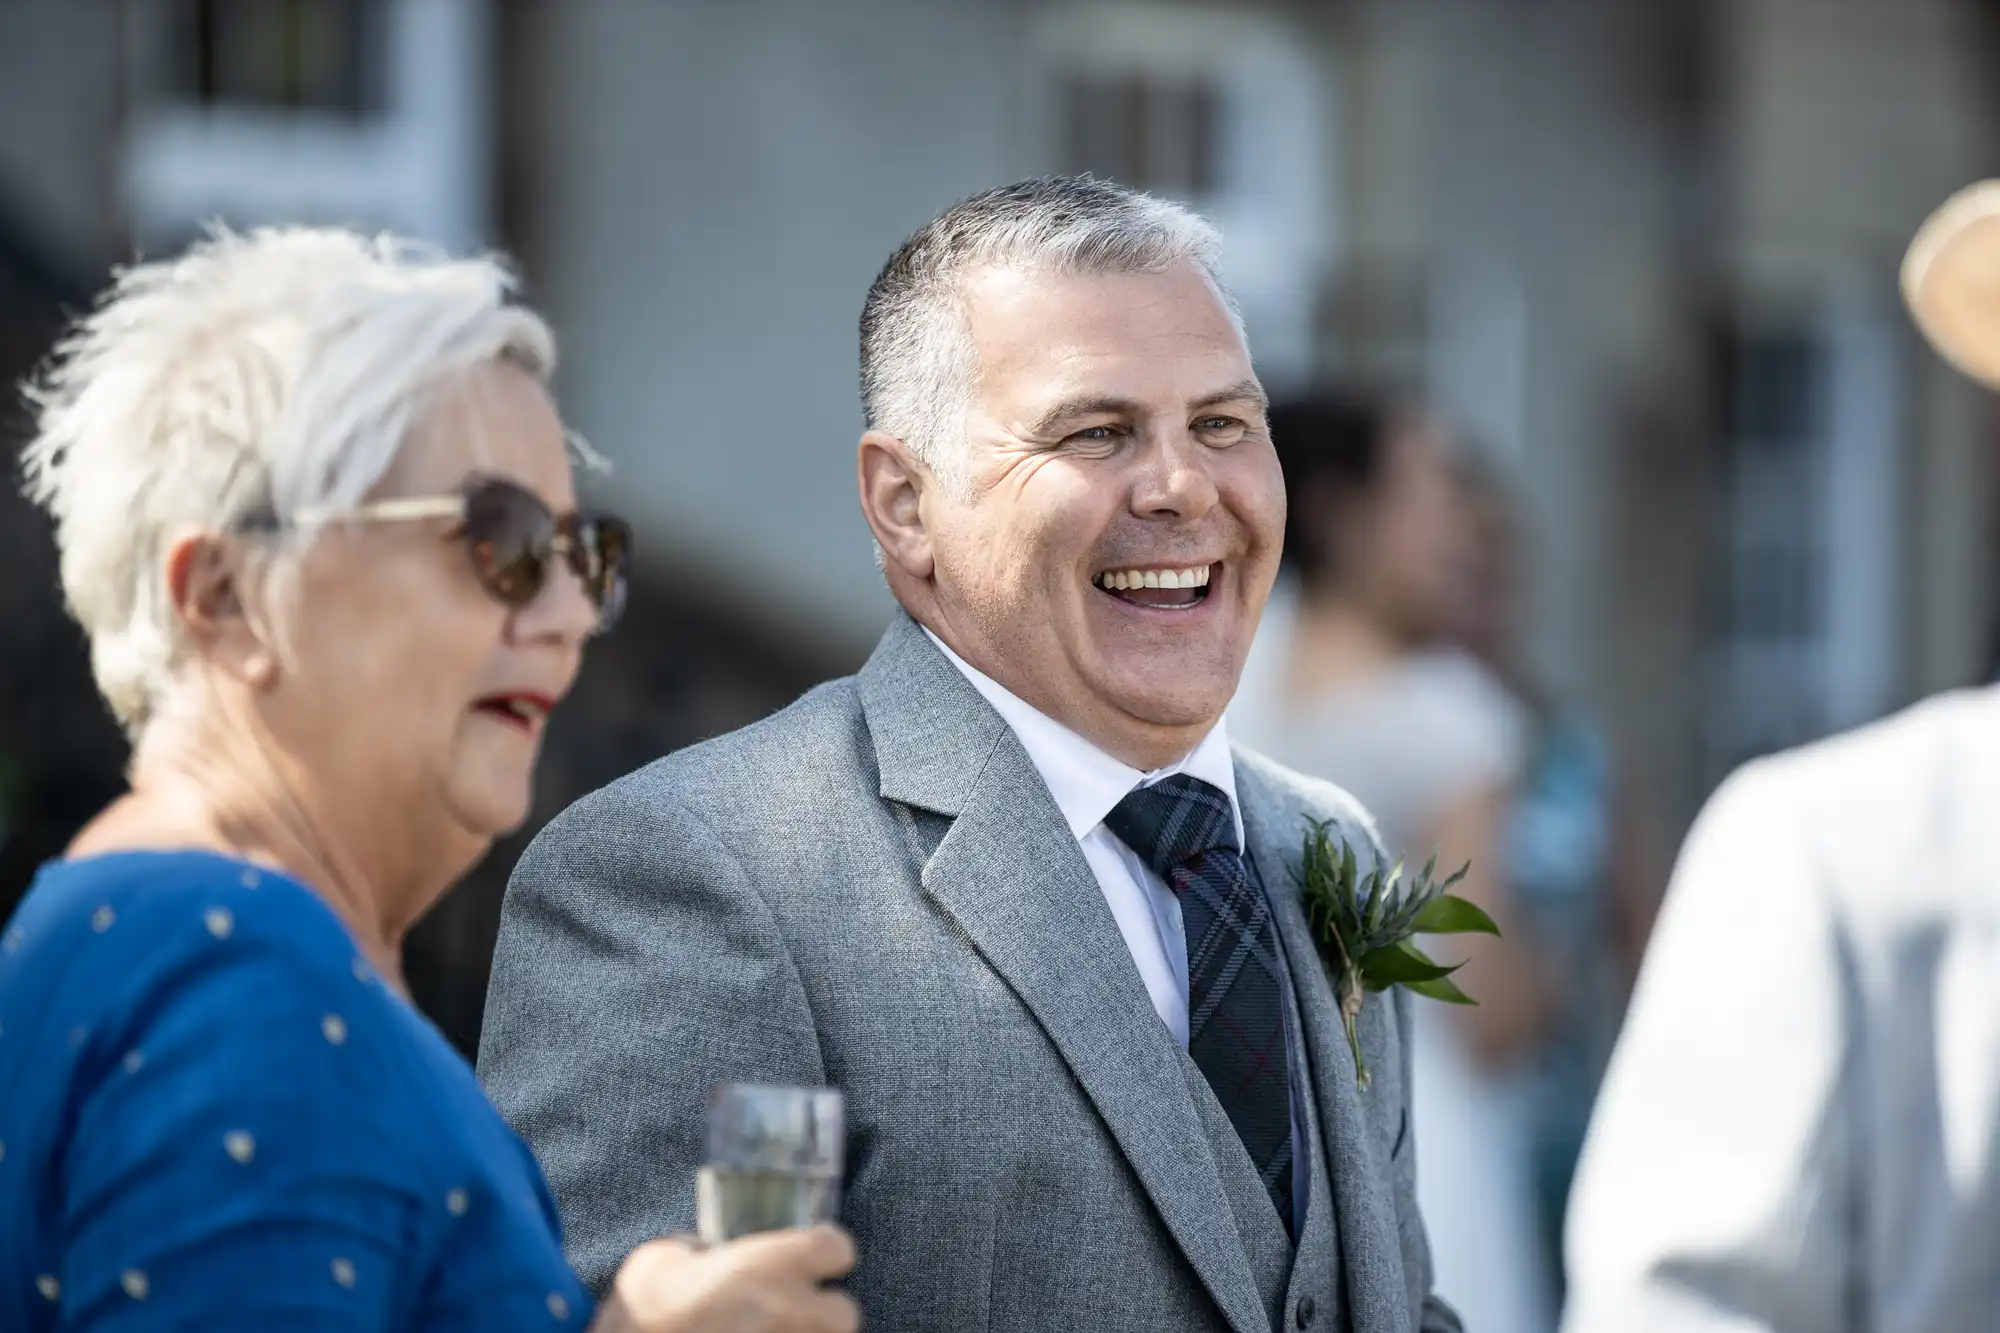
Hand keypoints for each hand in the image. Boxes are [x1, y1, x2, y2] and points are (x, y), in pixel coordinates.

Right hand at [591, 1225, 859, 1332]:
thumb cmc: (639, 1313)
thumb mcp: (666, 1259)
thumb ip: (706, 1251)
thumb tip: (712, 1253)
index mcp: (771, 1265)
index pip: (838, 1247)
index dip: (823, 1251)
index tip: (809, 1259)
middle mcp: (792, 1312)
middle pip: (845, 1312)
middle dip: (821, 1313)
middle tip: (786, 1314)